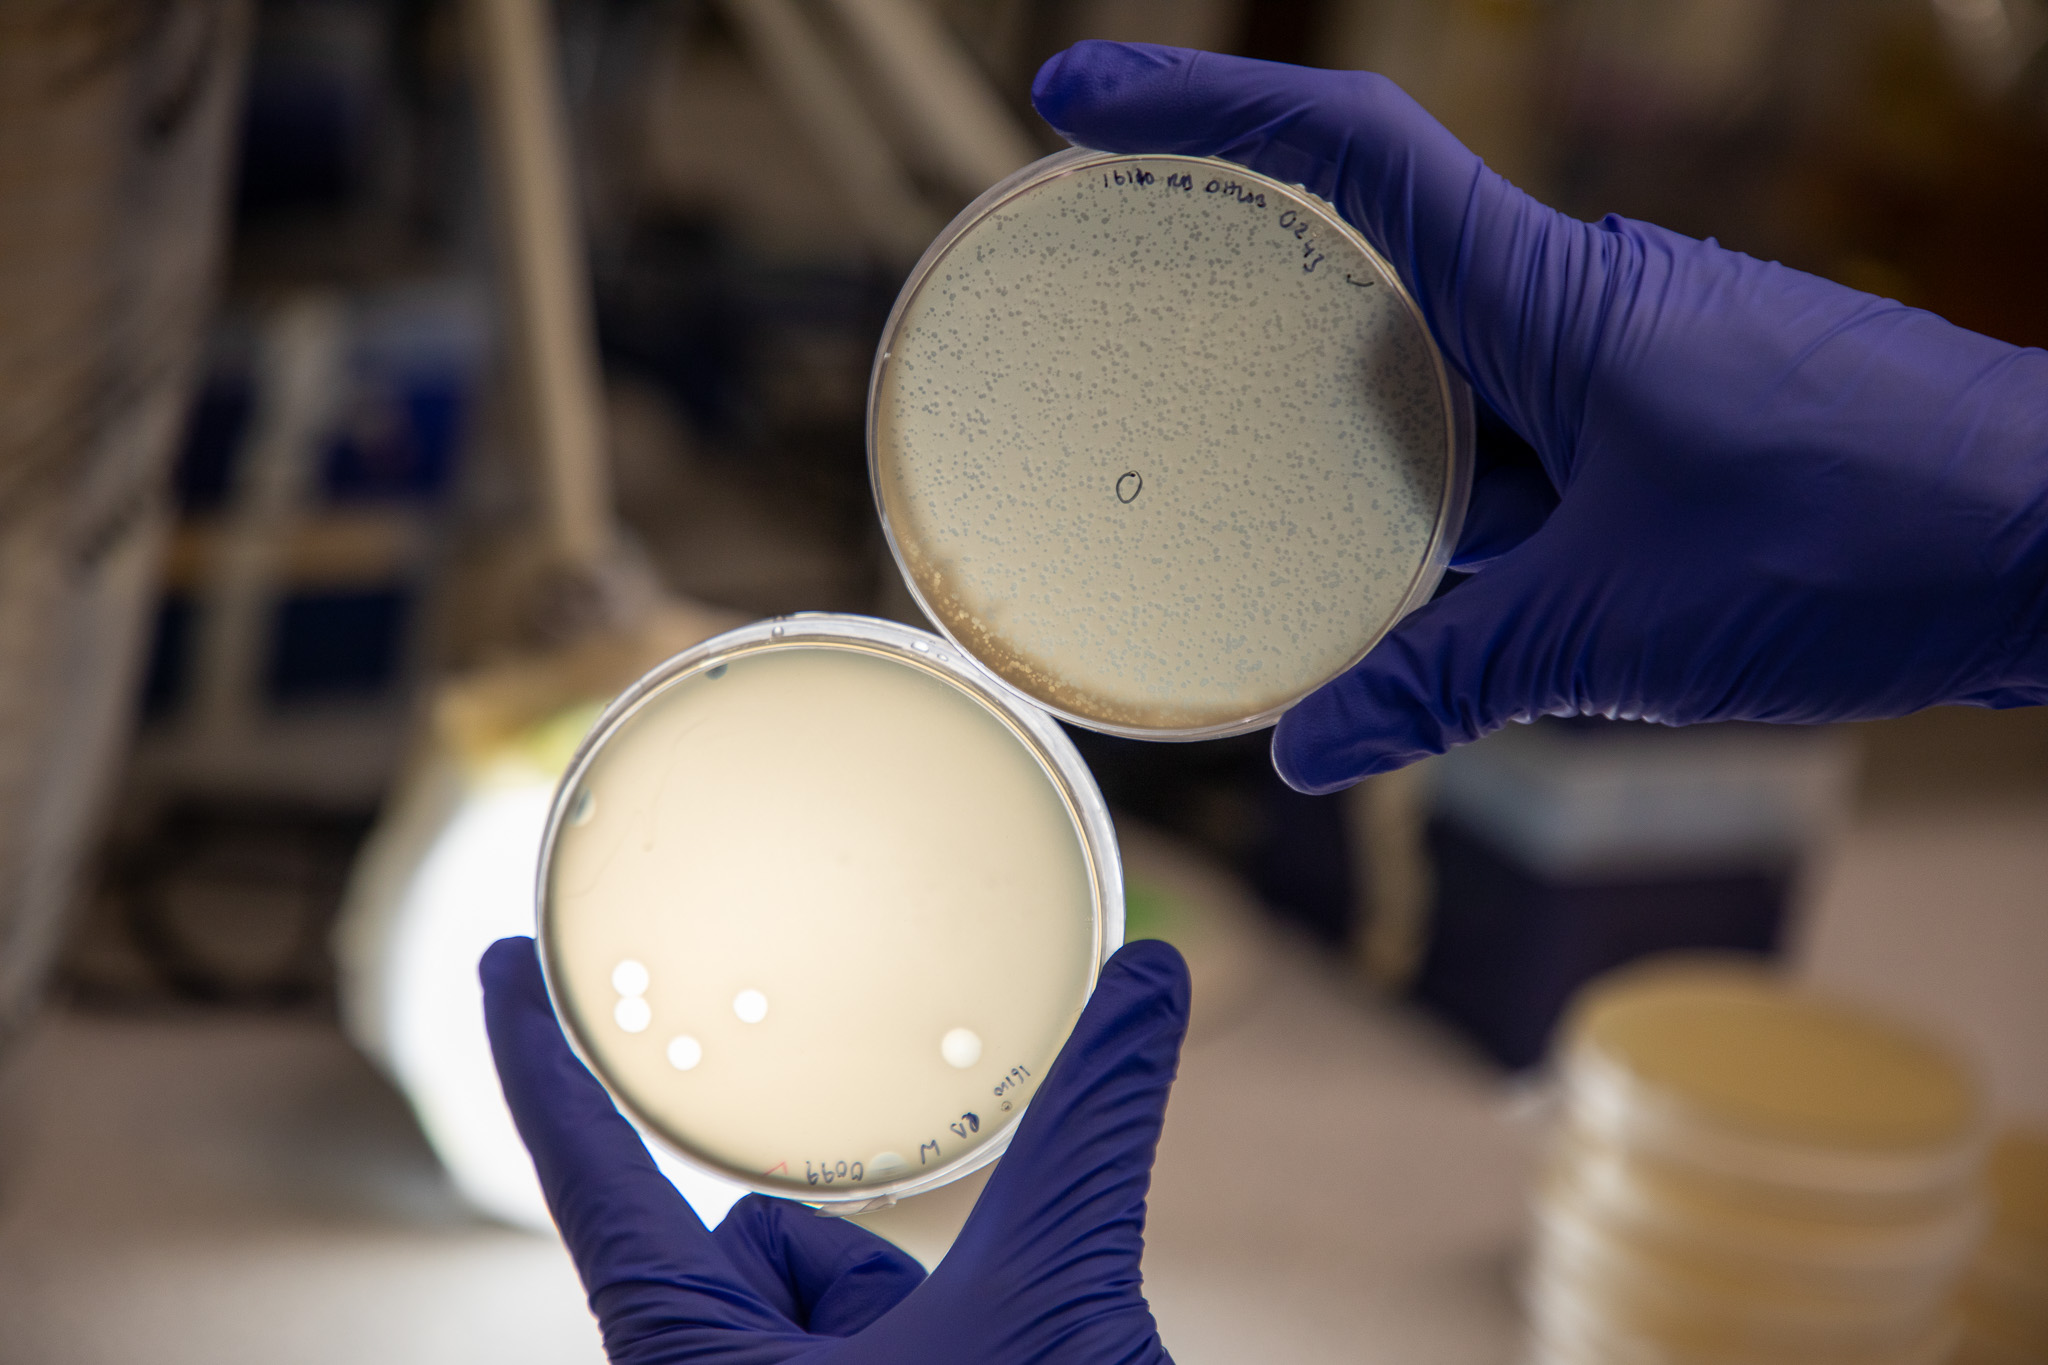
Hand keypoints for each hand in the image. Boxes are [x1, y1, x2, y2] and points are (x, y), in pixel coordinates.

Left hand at [481, 935, 1185, 1362]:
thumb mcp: (1057, 1305)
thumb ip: (1096, 1125)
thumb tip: (1156, 970)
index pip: (593, 1181)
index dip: (541, 1060)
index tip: (498, 966)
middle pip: (763, 1255)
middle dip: (873, 1279)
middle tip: (962, 1356)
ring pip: (825, 1311)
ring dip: (916, 1333)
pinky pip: (857, 1357)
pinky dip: (927, 1362)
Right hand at [1032, 42, 2047, 790]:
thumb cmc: (1861, 541)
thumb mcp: (1614, 633)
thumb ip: (1444, 683)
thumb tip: (1310, 754)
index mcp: (1546, 293)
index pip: (1346, 149)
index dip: (1199, 107)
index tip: (1076, 103)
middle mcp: (1573, 299)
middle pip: (1365, 260)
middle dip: (1240, 297)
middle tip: (1119, 336)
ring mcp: (1619, 358)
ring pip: (1439, 373)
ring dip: (1349, 434)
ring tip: (1245, 501)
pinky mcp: (1657, 422)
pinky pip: (1509, 438)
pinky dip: (1440, 496)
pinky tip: (1402, 579)